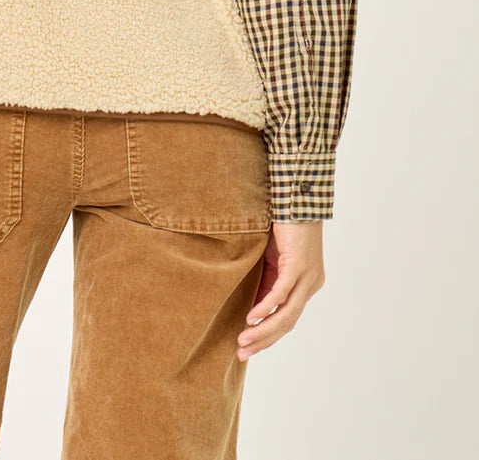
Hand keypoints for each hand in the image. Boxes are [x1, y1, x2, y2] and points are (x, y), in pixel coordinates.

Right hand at [236, 221, 325, 360]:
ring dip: (262, 331)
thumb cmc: (283, 224)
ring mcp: (307, 277)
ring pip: (285, 314)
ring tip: (243, 341)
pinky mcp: (298, 265)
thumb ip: (266, 281)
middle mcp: (311, 284)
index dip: (268, 336)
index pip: (287, 319)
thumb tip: (251, 306)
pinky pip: (281, 294)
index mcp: (306, 284)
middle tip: (242, 354)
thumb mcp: (272, 258)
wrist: (297, 197)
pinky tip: (251, 319)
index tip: (248, 347)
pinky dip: (265, 308)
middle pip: (287, 323)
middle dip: (263, 341)